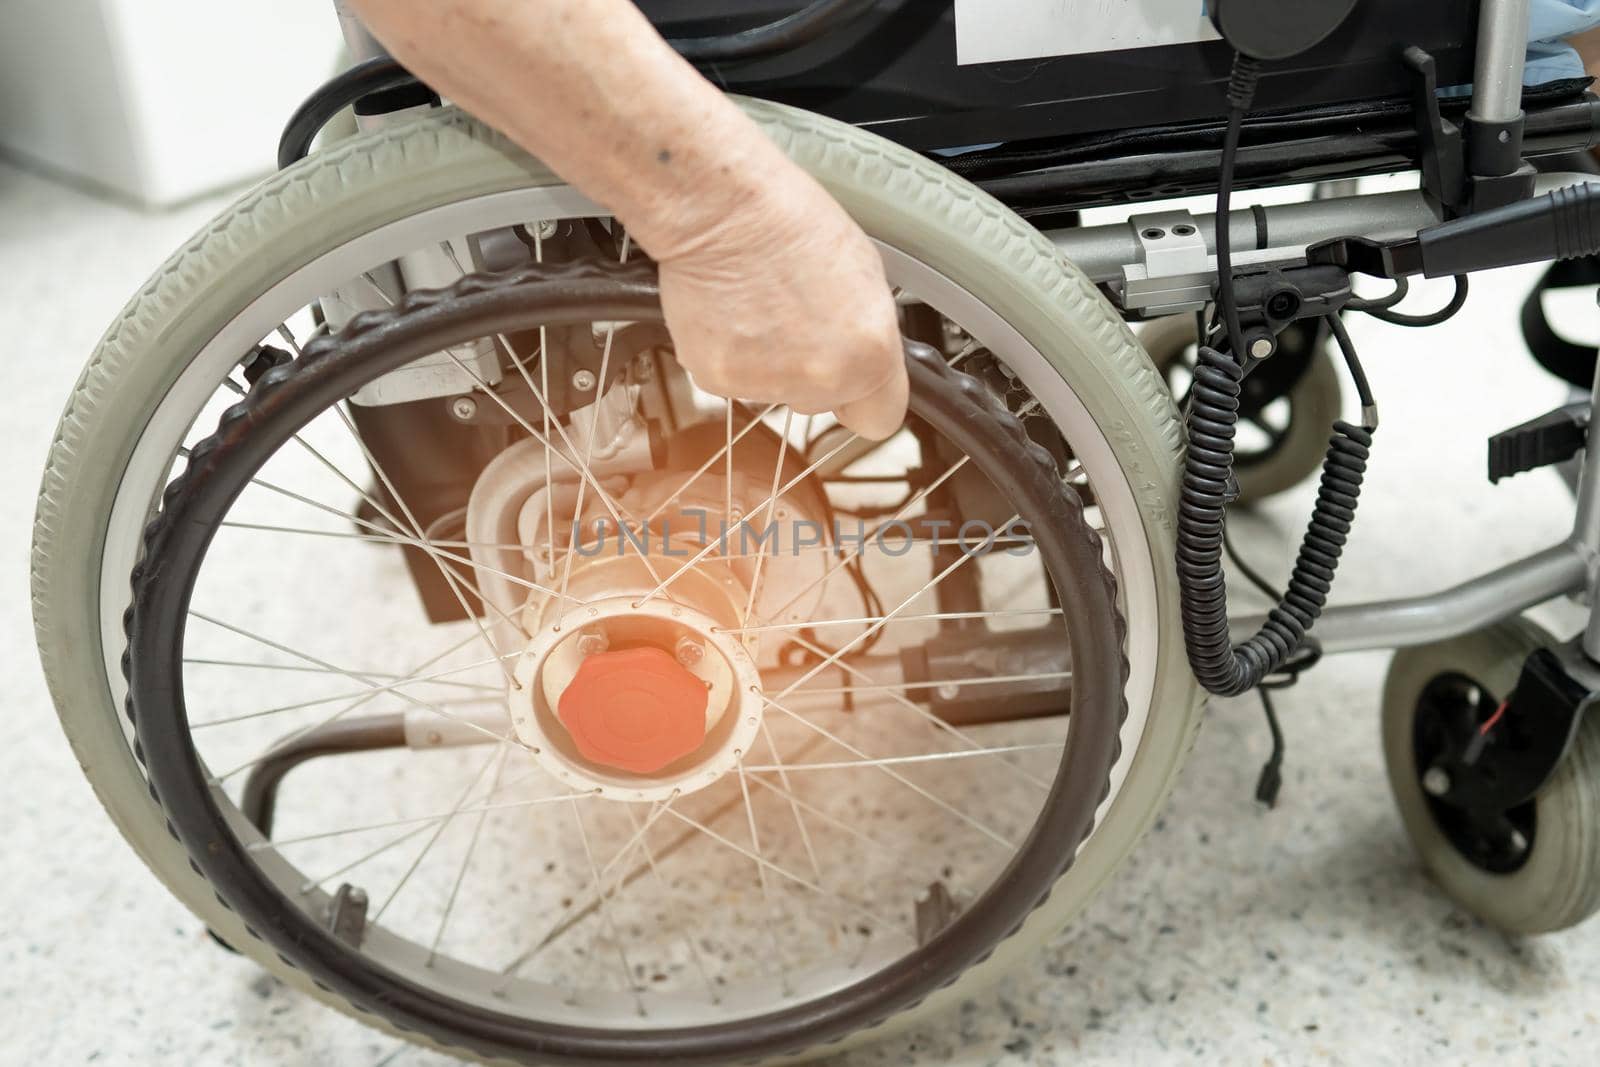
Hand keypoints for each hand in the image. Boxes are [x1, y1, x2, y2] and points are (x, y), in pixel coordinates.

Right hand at [651, 168, 907, 439]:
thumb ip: (868, 333)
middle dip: (812, 371)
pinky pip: (733, 380)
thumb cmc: (792, 222)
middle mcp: (821, 379)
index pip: (880, 420)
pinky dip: (730, 353)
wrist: (721, 208)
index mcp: (869, 355)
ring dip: (769, 361)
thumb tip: (861, 357)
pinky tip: (732, 311)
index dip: (866, 399)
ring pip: (775, 392)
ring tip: (761, 305)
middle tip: (797, 316)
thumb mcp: (865, 273)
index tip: (856, 382)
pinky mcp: (717, 378)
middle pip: (822, 404)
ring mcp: (766, 384)